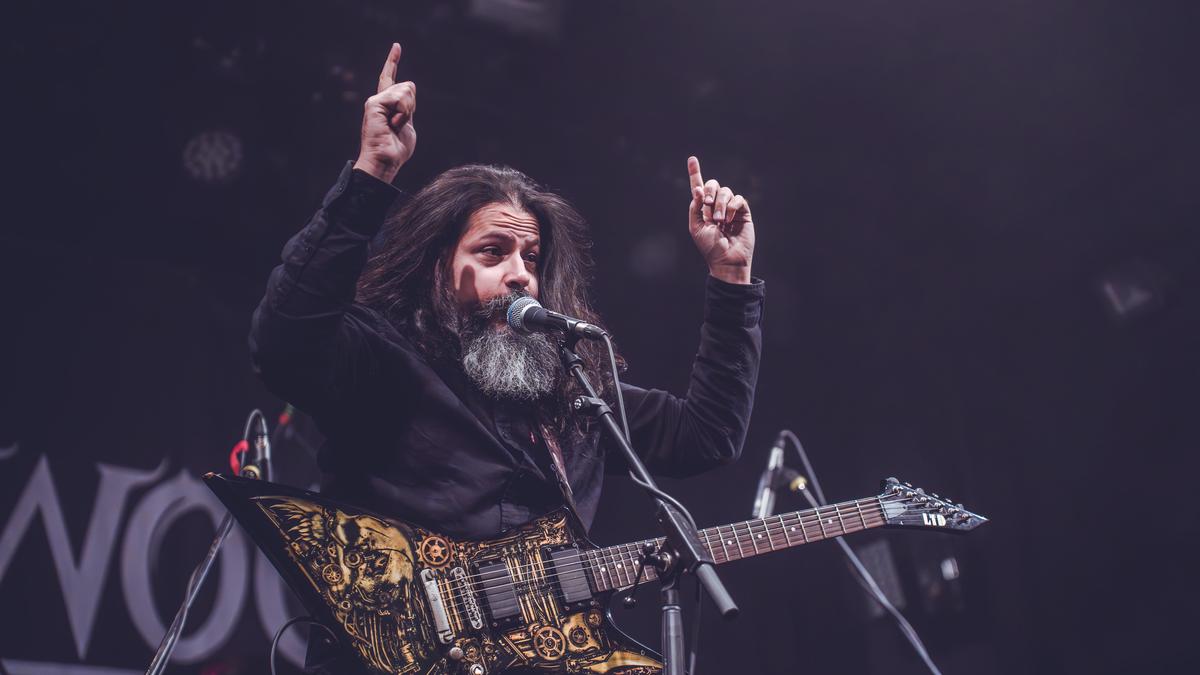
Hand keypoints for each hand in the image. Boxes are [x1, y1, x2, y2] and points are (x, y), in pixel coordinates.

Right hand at [353, 43, 416, 182]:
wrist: (385, 161)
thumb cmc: (396, 150)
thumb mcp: (408, 126)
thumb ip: (408, 109)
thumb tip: (409, 90)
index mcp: (387, 104)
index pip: (390, 78)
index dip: (392, 62)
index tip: (396, 47)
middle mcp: (379, 100)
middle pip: (409, 87)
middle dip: (412, 107)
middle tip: (399, 125)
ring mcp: (375, 101)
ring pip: (407, 91)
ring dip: (407, 112)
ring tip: (395, 126)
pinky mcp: (373, 104)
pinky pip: (400, 99)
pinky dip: (402, 114)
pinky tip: (392, 125)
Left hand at [687, 156, 754, 283]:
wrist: (727, 260)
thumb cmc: (710, 248)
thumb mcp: (695, 227)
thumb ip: (695, 208)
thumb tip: (699, 190)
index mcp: (703, 210)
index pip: (699, 188)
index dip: (695, 173)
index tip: (692, 159)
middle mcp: (716, 206)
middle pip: (713, 184)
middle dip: (710, 190)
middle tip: (707, 203)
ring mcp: (730, 209)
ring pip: (726, 191)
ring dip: (720, 204)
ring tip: (720, 221)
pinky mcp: (743, 212)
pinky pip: (738, 199)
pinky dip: (732, 207)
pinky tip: (729, 220)